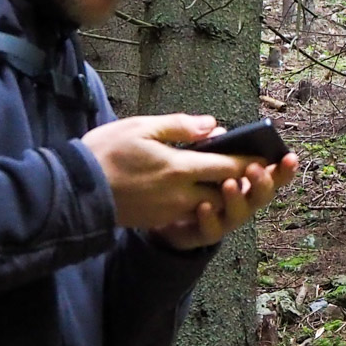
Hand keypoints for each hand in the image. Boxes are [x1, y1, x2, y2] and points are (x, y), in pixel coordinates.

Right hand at [80, 113, 267, 231]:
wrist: (76, 190)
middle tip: (259, 170)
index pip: (229, 167)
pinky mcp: (160, 220)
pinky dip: (203, 201)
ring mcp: (172, 210)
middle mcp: (182, 194)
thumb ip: (181, 126)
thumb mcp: (142, 127)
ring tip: (233, 177)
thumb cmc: (106, 153)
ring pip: (211, 203)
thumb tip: (213, 125)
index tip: (269, 156)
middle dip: (244, 181)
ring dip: (224, 192)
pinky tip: (202, 187)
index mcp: (180, 168)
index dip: (251, 162)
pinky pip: (191, 212)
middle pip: (226, 190)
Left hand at [150, 151, 298, 250]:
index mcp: (246, 180)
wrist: (167, 216)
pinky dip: (210, 218)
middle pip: (261, 195)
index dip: (283, 168)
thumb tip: (217, 130)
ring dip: (236, 199)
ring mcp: (226, 219)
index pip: (272, 174)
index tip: (290, 157)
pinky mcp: (205, 233)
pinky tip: (204, 206)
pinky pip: (211, 229)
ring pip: (239, 213)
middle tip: (254, 168)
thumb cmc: (191, 181)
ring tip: (229, 184)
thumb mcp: (201, 157)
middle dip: (262, 182)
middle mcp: (243, 201)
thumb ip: (213, 144)